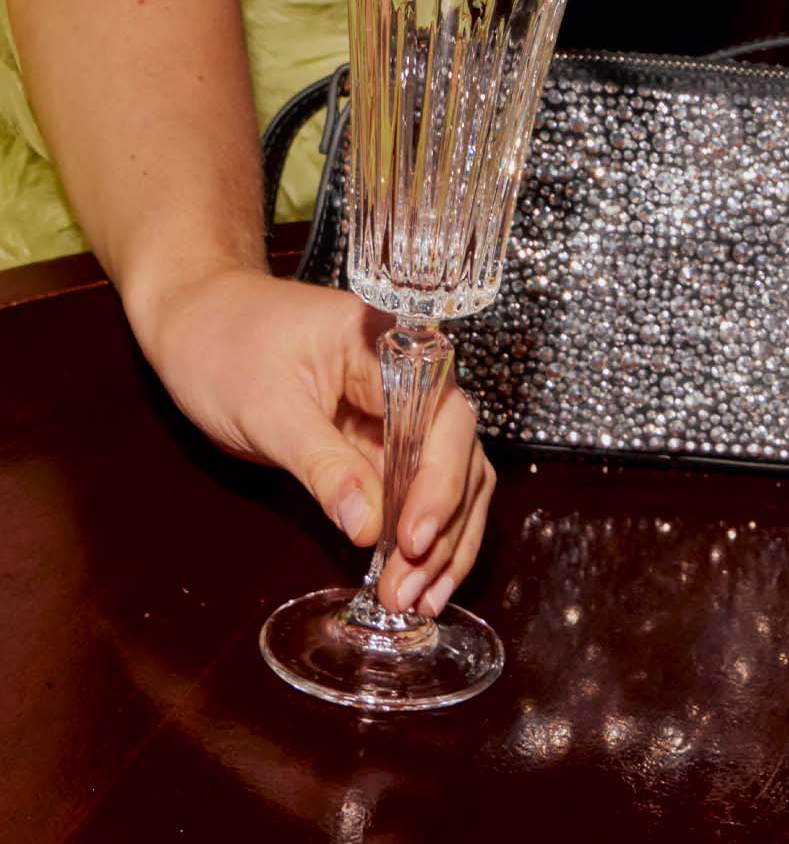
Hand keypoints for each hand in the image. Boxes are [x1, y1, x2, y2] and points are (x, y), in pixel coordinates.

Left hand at [124, 269, 494, 617]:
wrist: (197, 322)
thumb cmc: (224, 347)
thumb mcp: (267, 409)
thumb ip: (322, 465)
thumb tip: (368, 529)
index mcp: (395, 348)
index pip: (441, 419)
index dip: (437, 482)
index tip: (412, 539)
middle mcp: (417, 378)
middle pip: (457, 455)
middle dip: (441, 527)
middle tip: (408, 592)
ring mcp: (404, 414)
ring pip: (453, 479)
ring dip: (443, 542)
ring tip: (417, 601)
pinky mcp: (386, 443)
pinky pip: (418, 490)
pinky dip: (423, 537)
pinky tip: (418, 581)